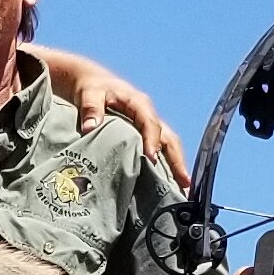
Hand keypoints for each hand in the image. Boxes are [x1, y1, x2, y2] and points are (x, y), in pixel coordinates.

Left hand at [37, 49, 188, 183]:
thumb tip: (90, 126)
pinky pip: (161, 150)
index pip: (150, 123)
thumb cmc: (92, 89)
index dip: (152, 140)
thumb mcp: (89, 94)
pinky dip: (167, 166)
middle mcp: (149, 115)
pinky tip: (169, 184)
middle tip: (184, 182)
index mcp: (138, 103)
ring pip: (169, 146)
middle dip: (177, 160)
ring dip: (177, 166)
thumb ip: (91, 108)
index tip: (151, 158)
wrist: (93, 84)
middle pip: (169, 138)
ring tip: (184, 190)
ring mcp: (150, 125)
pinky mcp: (146, 135)